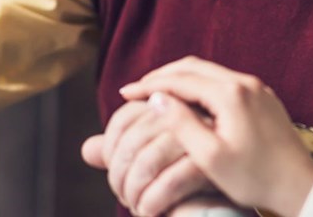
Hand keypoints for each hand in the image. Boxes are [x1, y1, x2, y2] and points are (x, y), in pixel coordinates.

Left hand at [80, 100, 214, 215]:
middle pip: (134, 140)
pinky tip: (150, 212)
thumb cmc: (186, 184)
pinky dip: (152, 202)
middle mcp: (186, 113)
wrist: (224, 205)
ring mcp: (201, 135)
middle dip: (120, 176)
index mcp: (170, 106)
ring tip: (136, 207)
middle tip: (124, 197)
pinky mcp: (211, 164)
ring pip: (148, 160)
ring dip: (134, 192)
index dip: (111, 148)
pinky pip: (170, 181)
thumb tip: (88, 150)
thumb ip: (120, 155)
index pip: (125, 118)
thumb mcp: (150, 166)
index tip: (115, 174)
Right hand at [120, 57, 312, 216]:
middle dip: (162, 76)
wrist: (299, 185)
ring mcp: (256, 88)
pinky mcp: (263, 97)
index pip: (180, 79)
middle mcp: (244, 82)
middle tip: (136, 89)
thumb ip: (181, 125)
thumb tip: (157, 99)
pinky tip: (188, 101)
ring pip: (209, 72)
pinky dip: (199, 86)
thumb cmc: (255, 178)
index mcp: (230, 94)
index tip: (124, 93)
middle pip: (193, 67)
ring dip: (180, 79)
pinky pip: (223, 81)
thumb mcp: (210, 157)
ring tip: (156, 93)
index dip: (149, 85)